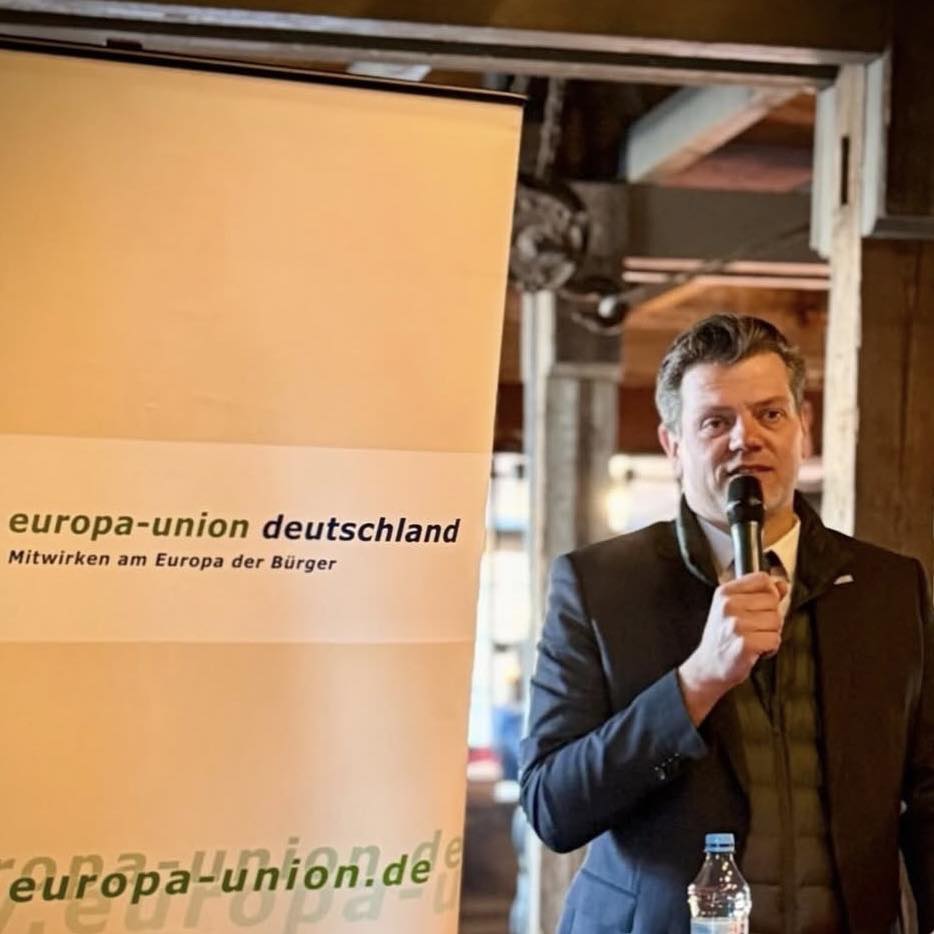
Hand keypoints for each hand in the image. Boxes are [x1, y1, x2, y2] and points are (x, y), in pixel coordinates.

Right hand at [678, 572, 788, 725]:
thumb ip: (760, 594)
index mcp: (725, 592)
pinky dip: (770, 648)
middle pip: (773, 600)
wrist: (708, 665)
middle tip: (755, 627)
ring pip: (776, 620)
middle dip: (771, 616)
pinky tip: (757, 649)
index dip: (769, 592)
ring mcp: (736, 625)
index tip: (761, 605)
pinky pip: (775, 639)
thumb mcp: (734, 608)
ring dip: (771, 633)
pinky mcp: (745, 644)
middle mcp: (729, 606)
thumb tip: (782, 585)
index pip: (763, 579)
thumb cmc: (721, 637)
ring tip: (755, 638)